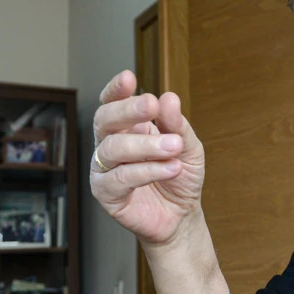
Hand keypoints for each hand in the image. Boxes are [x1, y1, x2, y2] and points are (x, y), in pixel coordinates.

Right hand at [90, 70, 205, 245]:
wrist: (182, 216)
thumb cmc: (180, 177)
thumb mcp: (188, 147)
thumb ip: (177, 125)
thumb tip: (169, 97)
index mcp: (127, 128)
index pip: (112, 103)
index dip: (116, 90)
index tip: (129, 78)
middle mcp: (110, 145)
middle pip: (104, 120)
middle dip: (127, 109)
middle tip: (151, 105)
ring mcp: (105, 169)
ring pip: (112, 148)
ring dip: (145, 144)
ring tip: (174, 146)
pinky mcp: (107, 194)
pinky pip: (120, 178)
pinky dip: (147, 170)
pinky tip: (170, 168)